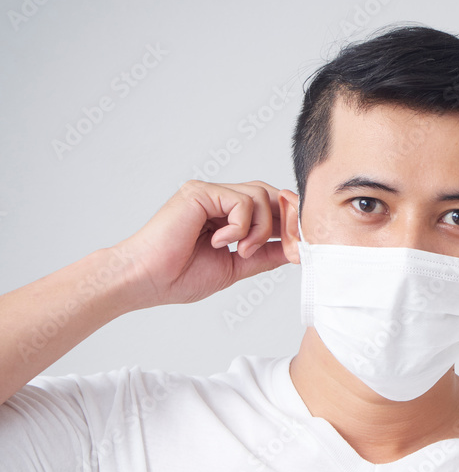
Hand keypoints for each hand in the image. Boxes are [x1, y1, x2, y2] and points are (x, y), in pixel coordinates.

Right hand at [117, 180, 289, 307]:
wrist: (148, 280)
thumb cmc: (180, 276)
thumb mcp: (237, 266)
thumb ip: (265, 254)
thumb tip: (295, 249)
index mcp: (226, 216)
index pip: (269, 207)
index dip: (289, 223)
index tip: (298, 247)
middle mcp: (218, 199)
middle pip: (269, 194)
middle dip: (286, 220)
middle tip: (287, 246)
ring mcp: (209, 193)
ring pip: (259, 196)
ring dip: (259, 229)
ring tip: (241, 251)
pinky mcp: (200, 192)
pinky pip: (241, 201)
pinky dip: (241, 226)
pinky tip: (220, 242)